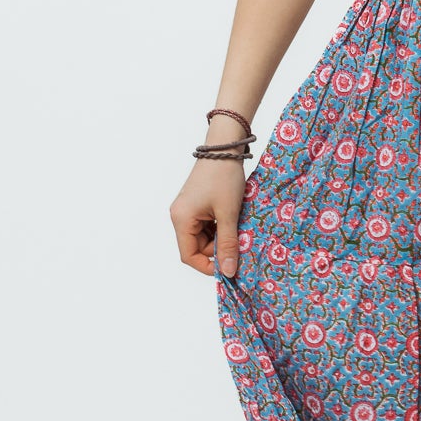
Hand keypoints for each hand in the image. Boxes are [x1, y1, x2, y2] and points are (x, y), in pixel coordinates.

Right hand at [172, 158, 246, 278]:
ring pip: (204, 237)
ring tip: (237, 228)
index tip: (228, 269)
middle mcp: (181, 216)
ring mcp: (188, 211)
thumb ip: (228, 244)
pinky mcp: (197, 205)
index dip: (208, 266)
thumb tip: (229, 271)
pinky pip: (207, 226)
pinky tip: (233, 220)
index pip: (189, 256)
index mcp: (182, 220)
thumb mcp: (228, 214)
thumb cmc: (224, 178)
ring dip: (221, 238)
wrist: (225, 148)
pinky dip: (220, 228)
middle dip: (218, 250)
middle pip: (197, 247)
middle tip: (239, 245)